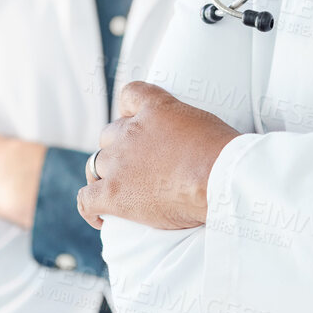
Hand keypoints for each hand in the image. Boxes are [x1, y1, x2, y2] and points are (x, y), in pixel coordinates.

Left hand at [76, 82, 239, 230]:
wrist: (218, 179)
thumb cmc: (225, 156)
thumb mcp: (207, 126)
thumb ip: (187, 128)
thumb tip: (192, 146)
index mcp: (155, 108)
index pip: (130, 95)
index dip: (128, 111)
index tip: (134, 123)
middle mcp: (131, 131)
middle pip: (110, 135)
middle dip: (119, 149)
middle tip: (137, 169)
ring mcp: (119, 162)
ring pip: (96, 164)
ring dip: (105, 176)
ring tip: (117, 193)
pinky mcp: (114, 193)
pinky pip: (86, 200)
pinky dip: (89, 209)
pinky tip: (100, 218)